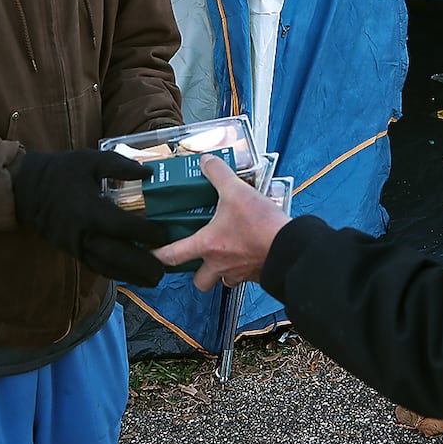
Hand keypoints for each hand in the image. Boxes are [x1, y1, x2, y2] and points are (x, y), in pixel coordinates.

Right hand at [9, 149, 170, 285]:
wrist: (27, 189)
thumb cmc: (62, 172)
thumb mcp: (90, 160)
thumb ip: (120, 166)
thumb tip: (150, 172)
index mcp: (89, 209)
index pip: (122, 226)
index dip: (145, 233)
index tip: (165, 235)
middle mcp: (83, 233)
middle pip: (117, 256)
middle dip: (142, 266)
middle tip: (164, 272)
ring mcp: (77, 246)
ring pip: (107, 267)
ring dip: (131, 276)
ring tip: (154, 281)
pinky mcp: (73, 252)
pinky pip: (97, 267)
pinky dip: (116, 274)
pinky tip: (132, 277)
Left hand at [153, 153, 290, 290]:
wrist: (290, 248)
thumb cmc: (260, 226)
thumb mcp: (236, 191)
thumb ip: (218, 174)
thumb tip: (206, 161)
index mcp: (208, 246)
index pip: (173, 256)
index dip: (159, 255)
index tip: (152, 254)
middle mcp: (220, 264)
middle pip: (200, 281)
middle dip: (197, 273)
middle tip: (200, 258)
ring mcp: (240, 273)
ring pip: (224, 281)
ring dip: (222, 272)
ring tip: (227, 254)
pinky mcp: (258, 275)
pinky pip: (246, 277)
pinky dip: (245, 267)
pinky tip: (250, 251)